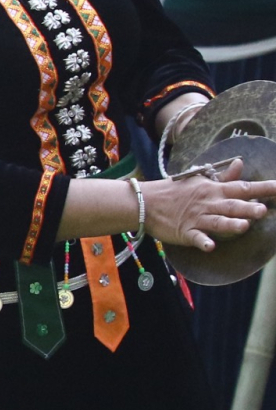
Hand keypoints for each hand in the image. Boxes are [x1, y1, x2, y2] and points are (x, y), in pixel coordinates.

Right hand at [146, 160, 275, 251]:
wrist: (145, 202)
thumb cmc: (175, 192)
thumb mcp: (199, 180)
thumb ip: (223, 176)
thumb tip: (241, 163)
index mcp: (213, 190)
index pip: (242, 187)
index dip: (264, 188)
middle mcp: (208, 203)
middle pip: (231, 206)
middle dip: (248, 208)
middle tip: (263, 209)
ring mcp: (196, 218)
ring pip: (217, 222)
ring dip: (230, 224)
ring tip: (244, 226)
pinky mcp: (185, 232)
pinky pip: (196, 237)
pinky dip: (203, 242)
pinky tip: (210, 246)